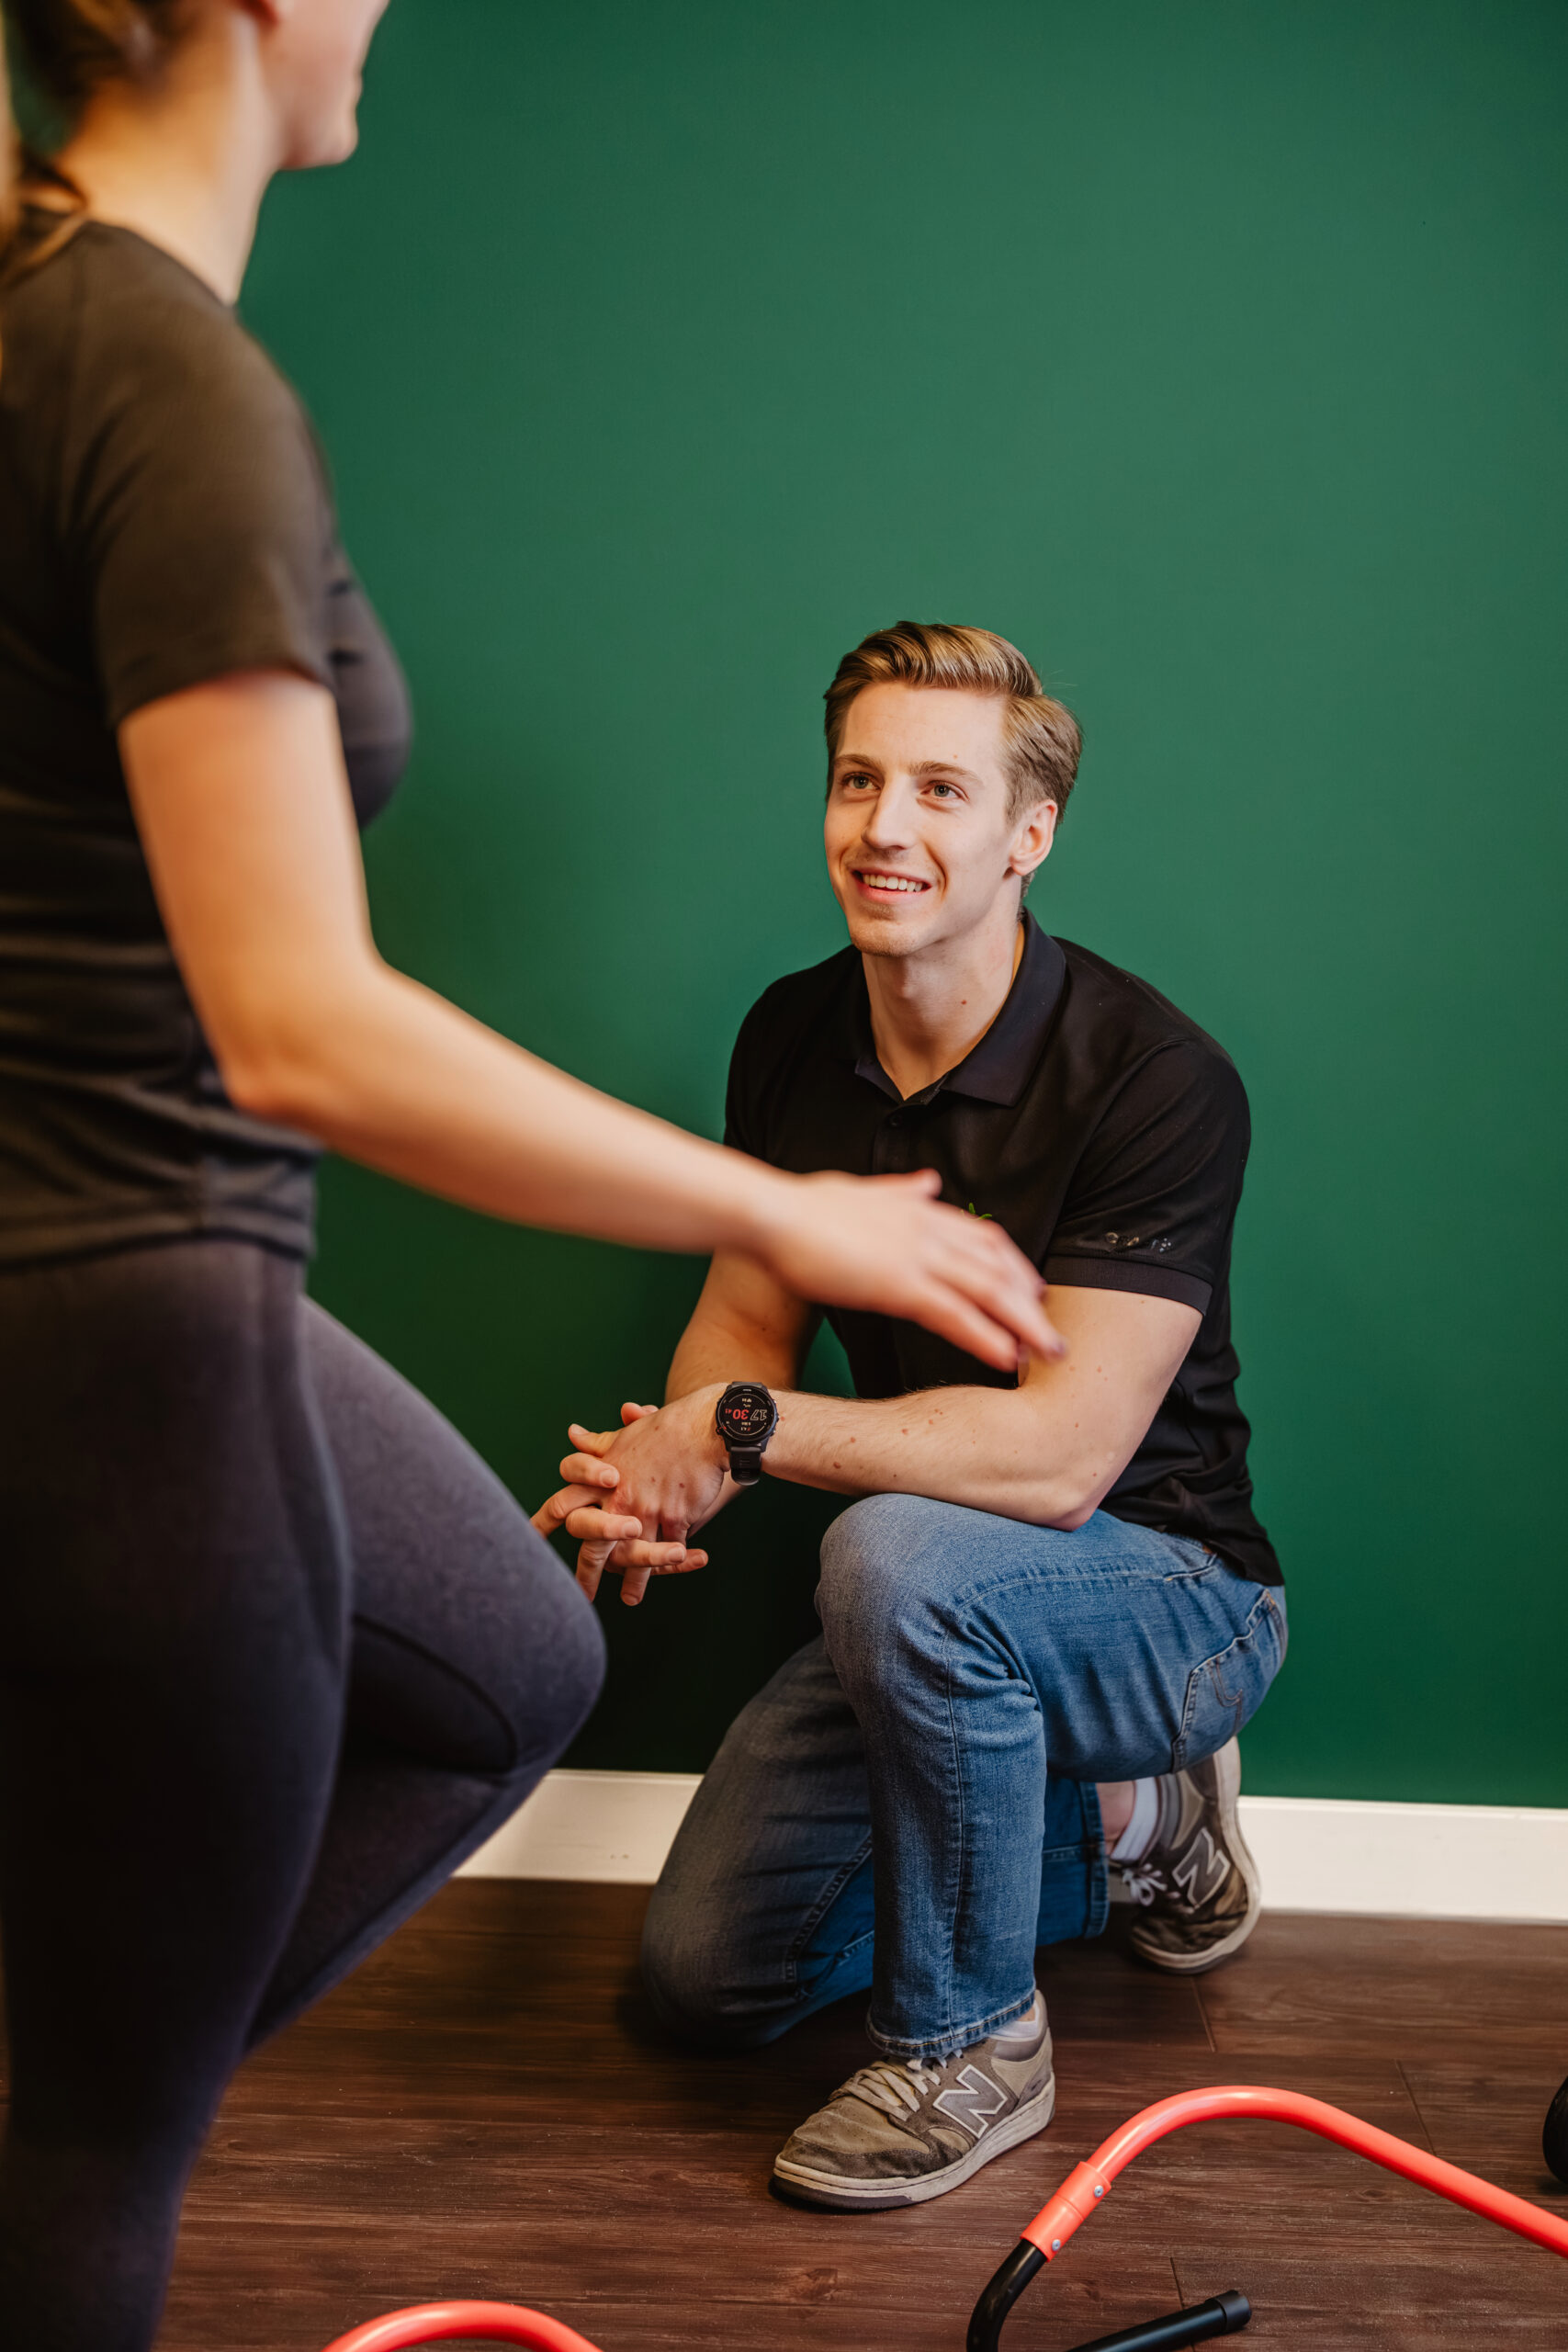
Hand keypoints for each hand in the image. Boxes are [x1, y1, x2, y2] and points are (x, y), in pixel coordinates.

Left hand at [551, 1392, 727, 1605]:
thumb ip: (598, 1444)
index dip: (544, 1523)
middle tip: (582, 1594)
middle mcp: (619, 1497)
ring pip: (633, 1555)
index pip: (563, 1503)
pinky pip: (668, 1549)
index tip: (531, 1541)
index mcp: (601, 1477)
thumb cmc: (666, 1428)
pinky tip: (670, 1573)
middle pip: (594, 1542)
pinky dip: (671, 1565)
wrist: (703, 1428)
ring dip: (633, 1581)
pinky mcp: (675, 1518)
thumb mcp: (626, 1436)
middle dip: (587, 1572)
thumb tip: (573, 1434)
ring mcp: (647, 1510)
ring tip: (630, 1599)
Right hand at [752, 1169, 1062, 1373]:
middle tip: (1054, 1332)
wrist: (769, 1214)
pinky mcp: (898, 1283)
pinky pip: (954, 1314)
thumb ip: (898, 1189)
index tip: (1030, 1289)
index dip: (1012, 1265)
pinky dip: (986, 1336)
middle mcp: (928, 1229)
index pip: (983, 1237)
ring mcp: (917, 1256)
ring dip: (1024, 1324)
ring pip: (989, 1291)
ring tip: (1049, 1353)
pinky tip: (1007, 1357)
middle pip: (997, 1266)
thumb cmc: (801, 1207)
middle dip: (1030, 1301)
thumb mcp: (860, 1189)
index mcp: (919, 1209)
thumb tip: (929, 1181)